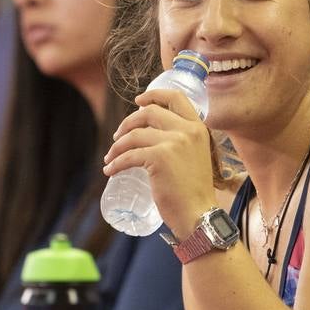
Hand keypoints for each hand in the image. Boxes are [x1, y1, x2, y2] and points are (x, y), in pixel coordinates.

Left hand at [102, 88, 216, 239]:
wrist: (199, 214)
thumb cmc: (194, 192)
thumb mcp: (194, 157)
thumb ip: (181, 143)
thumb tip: (152, 136)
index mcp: (198, 128)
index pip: (176, 97)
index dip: (154, 95)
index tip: (138, 101)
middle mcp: (188, 131)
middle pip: (149, 112)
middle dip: (128, 122)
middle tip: (117, 137)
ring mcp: (174, 143)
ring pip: (134, 135)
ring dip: (117, 146)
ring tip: (110, 157)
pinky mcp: (159, 158)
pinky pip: (129, 155)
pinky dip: (115, 163)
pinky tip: (110, 170)